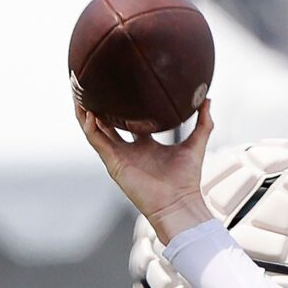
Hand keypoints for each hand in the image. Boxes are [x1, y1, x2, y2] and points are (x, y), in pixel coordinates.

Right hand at [74, 98, 215, 242]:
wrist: (179, 203)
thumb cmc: (187, 181)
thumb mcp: (196, 144)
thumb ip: (203, 123)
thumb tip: (207, 99)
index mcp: (146, 145)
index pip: (129, 121)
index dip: (122, 105)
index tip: (119, 86)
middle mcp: (130, 150)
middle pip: (107, 123)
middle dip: (98, 106)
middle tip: (92, 84)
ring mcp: (119, 156)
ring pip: (95, 130)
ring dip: (86, 113)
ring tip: (79, 93)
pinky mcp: (113, 163)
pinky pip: (96, 141)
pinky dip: (89, 127)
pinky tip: (88, 112)